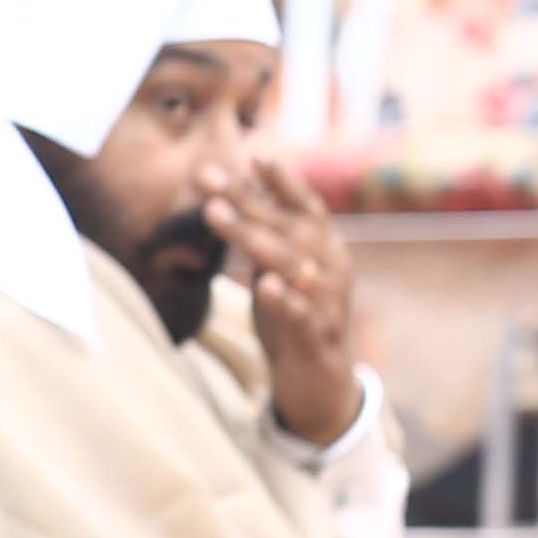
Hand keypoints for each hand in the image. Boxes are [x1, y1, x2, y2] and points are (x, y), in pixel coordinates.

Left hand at [207, 163, 361, 448]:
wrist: (321, 382)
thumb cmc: (294, 317)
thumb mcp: (278, 271)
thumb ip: (266, 235)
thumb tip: (239, 192)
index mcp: (323, 248)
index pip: (305, 206)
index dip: (282, 182)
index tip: (254, 155)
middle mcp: (331, 267)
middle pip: (287, 227)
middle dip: (245, 200)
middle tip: (206, 176)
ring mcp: (327, 301)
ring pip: (290, 264)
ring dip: (253, 237)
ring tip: (216, 215)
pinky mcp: (317, 337)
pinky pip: (302, 315)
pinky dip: (285, 299)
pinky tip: (266, 285)